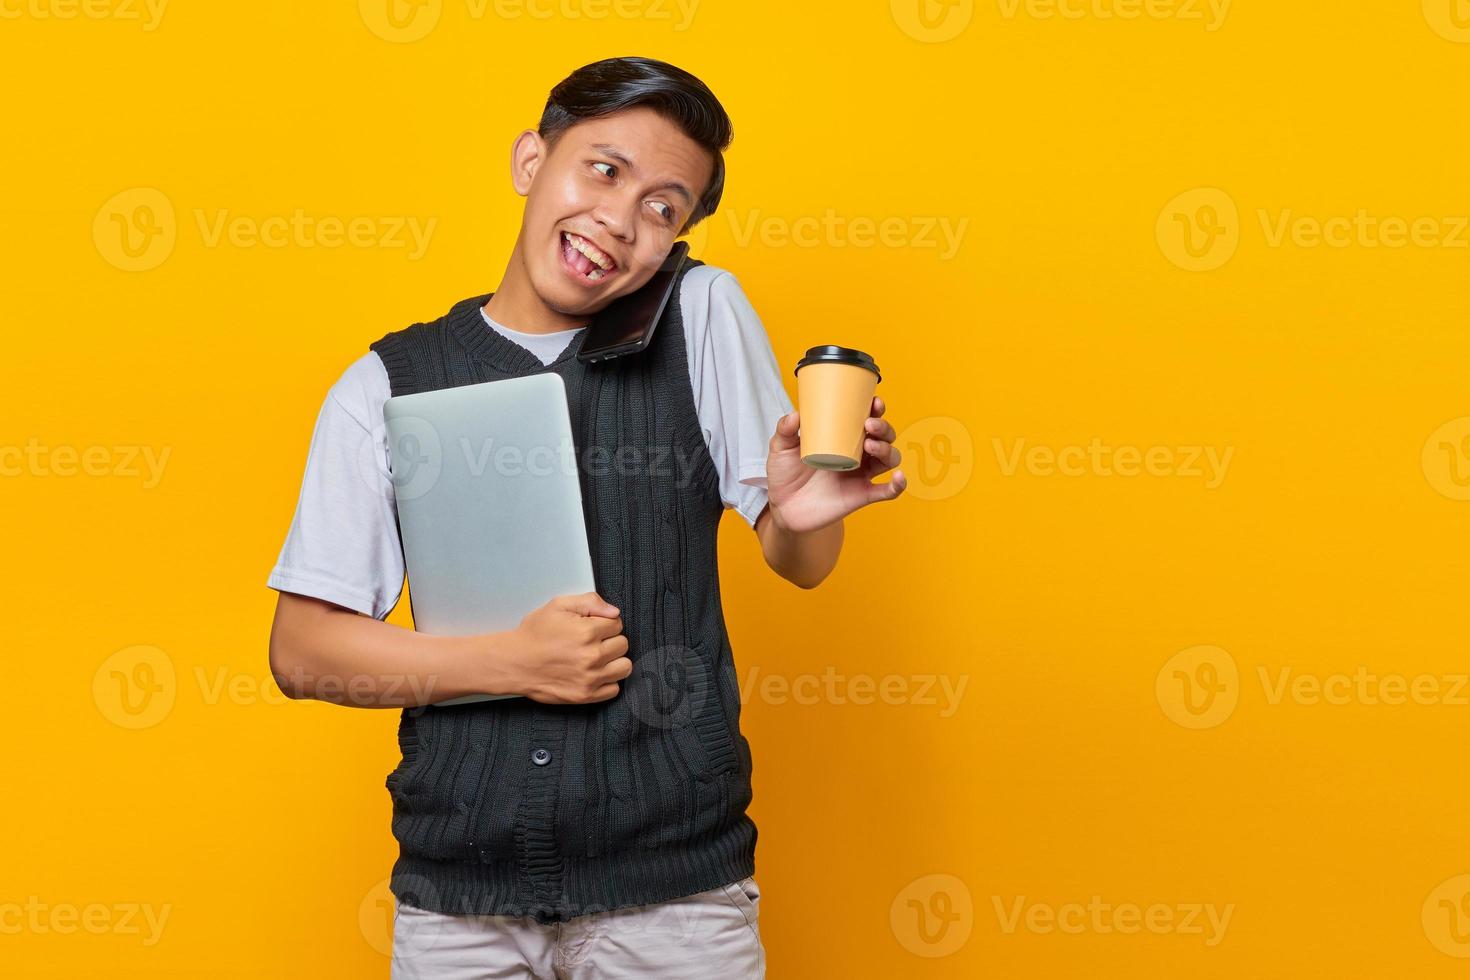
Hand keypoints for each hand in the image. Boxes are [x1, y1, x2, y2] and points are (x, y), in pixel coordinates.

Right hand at [507, 592, 631, 703]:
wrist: (514, 663)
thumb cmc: (534, 634)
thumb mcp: (558, 606)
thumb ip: (590, 602)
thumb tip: (614, 612)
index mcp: (587, 632)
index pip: (617, 624)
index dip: (605, 623)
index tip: (593, 627)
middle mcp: (592, 656)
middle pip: (623, 645)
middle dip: (610, 640)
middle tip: (593, 642)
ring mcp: (590, 678)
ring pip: (624, 667)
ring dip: (614, 661)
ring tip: (598, 657)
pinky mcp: (586, 695)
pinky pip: (614, 689)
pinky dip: (608, 681)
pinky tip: (595, 673)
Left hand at [764, 395, 906, 533]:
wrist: (782, 507)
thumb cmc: (785, 474)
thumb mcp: (781, 447)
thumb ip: (785, 429)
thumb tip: (796, 414)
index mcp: (843, 438)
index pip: (867, 418)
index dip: (876, 409)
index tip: (874, 401)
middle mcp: (857, 454)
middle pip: (884, 436)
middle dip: (883, 427)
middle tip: (868, 424)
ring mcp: (861, 475)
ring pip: (889, 458)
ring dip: (886, 449)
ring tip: (870, 445)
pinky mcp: (861, 496)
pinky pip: (887, 492)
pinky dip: (898, 485)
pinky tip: (899, 477)